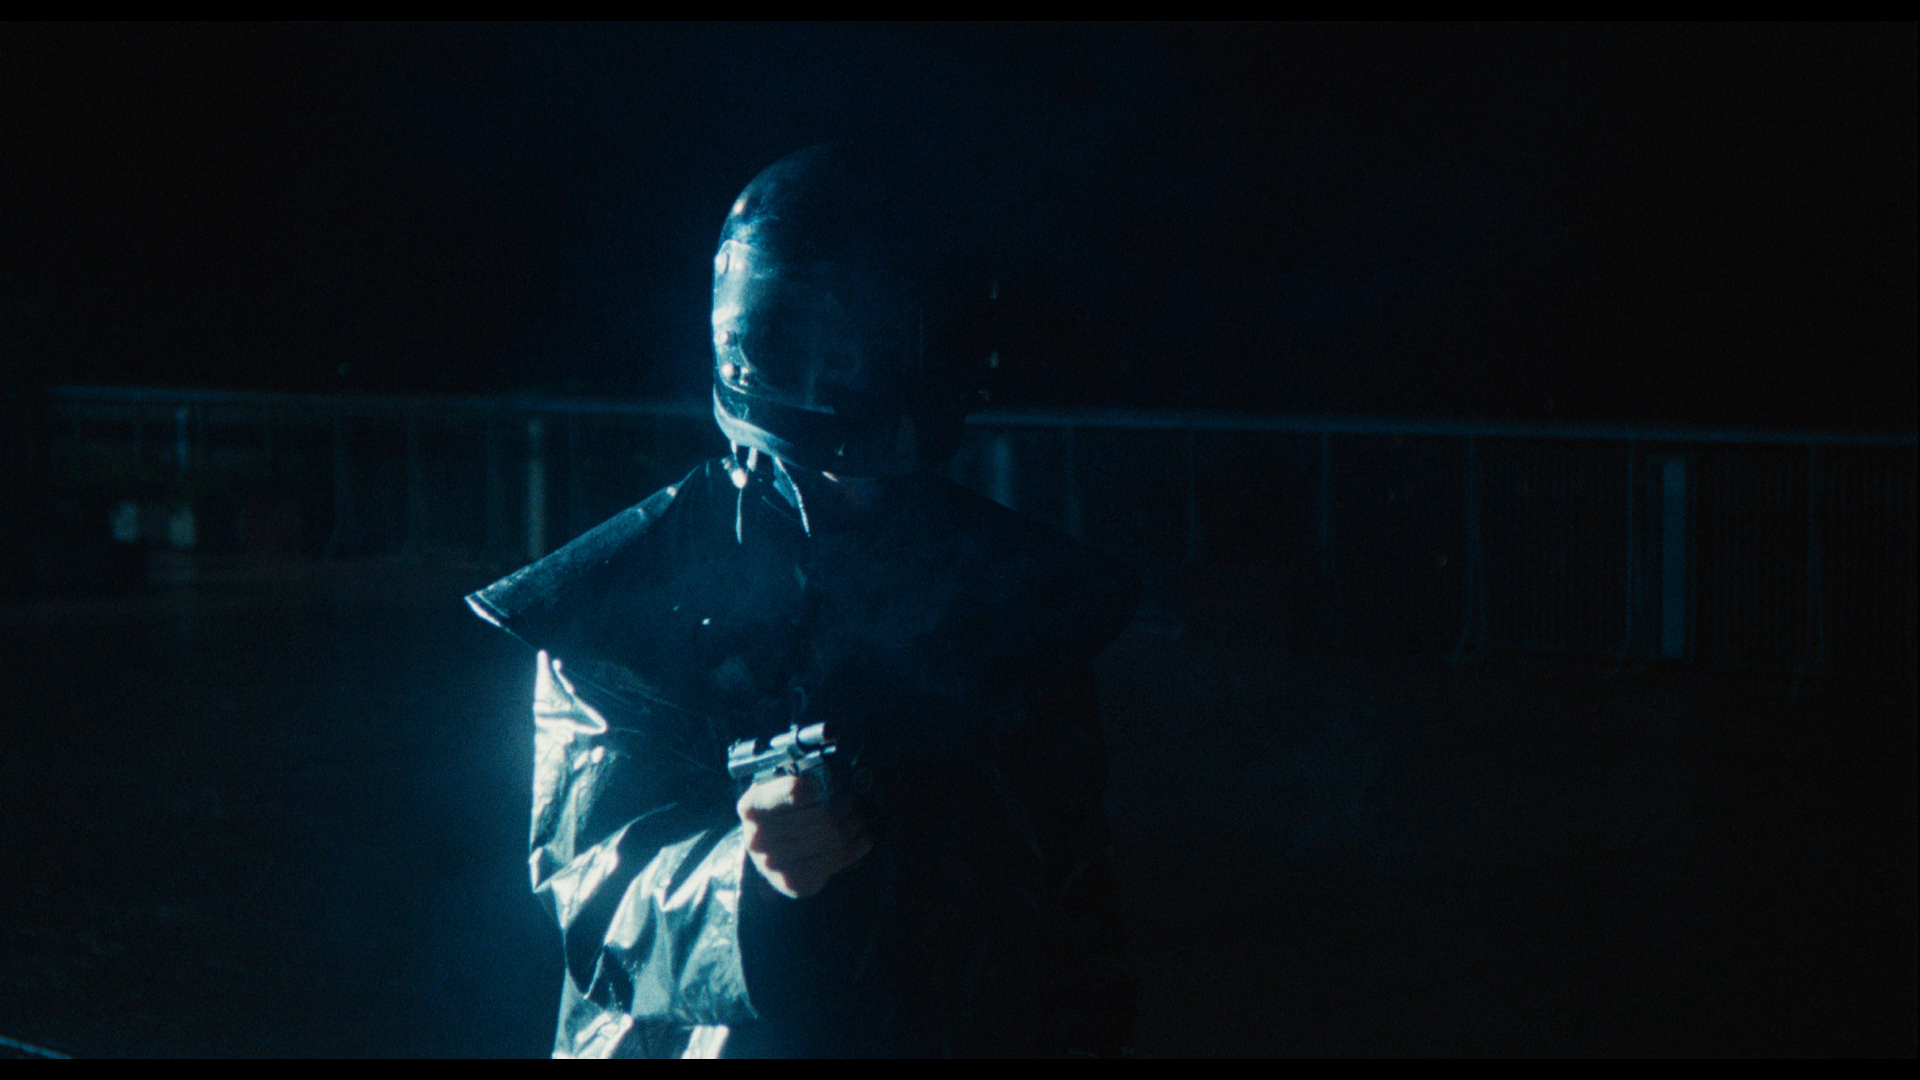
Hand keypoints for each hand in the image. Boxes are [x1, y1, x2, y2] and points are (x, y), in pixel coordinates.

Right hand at [736, 770, 872, 898]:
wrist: (766, 853)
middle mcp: (758, 838)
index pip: (795, 791)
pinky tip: (857, 834)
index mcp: (752, 807)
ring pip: (835, 838)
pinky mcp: (795, 884)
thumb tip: (831, 786)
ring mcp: (775, 865)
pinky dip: (858, 842)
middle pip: (823, 816)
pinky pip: (840, 858)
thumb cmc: (779, 813)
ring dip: (853, 822)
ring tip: (853, 816)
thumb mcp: (779, 787)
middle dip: (844, 804)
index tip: (820, 786)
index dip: (817, 786)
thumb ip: (800, 780)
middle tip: (847, 799)